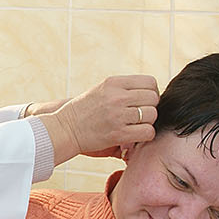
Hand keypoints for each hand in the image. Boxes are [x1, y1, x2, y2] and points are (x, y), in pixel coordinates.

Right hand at [36, 75, 159, 162]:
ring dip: (147, 122)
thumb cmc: (84, 111)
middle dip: (150, 108)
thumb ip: (124, 89)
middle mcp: (117, 96)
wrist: (65, 129)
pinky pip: (148, 132)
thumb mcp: (101, 90)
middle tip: (139, 116)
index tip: (143, 101)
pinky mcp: (119, 133)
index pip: (150, 82)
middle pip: (153, 99)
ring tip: (134, 125)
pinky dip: (145, 135)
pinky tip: (134, 136)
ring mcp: (118, 115)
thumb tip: (152, 93)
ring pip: (152, 115)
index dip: (151, 93)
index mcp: (113, 82)